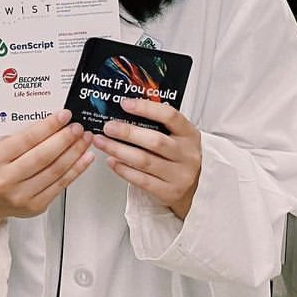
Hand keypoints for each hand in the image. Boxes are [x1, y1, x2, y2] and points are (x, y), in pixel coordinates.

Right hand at [0, 111, 92, 240]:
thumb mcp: (0, 146)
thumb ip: (23, 136)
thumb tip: (54, 123)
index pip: (27, 139)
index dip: (49, 126)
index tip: (64, 115)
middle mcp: (7, 179)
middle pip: (44, 156)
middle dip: (65, 139)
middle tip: (77, 127)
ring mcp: (22, 195)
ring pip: (55, 171)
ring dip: (74, 153)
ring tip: (84, 140)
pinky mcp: (36, 206)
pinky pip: (61, 185)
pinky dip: (76, 170)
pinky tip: (84, 158)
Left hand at [91, 96, 201, 218]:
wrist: (193, 191)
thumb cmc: (178, 157)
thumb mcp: (177, 137)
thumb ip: (158, 123)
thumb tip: (126, 108)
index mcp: (189, 135)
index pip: (170, 116)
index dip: (146, 108)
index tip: (125, 104)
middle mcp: (187, 155)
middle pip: (155, 141)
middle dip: (127, 132)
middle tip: (108, 127)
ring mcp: (180, 175)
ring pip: (144, 161)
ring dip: (118, 150)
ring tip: (102, 142)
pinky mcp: (169, 192)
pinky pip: (142, 180)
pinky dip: (123, 169)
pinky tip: (112, 161)